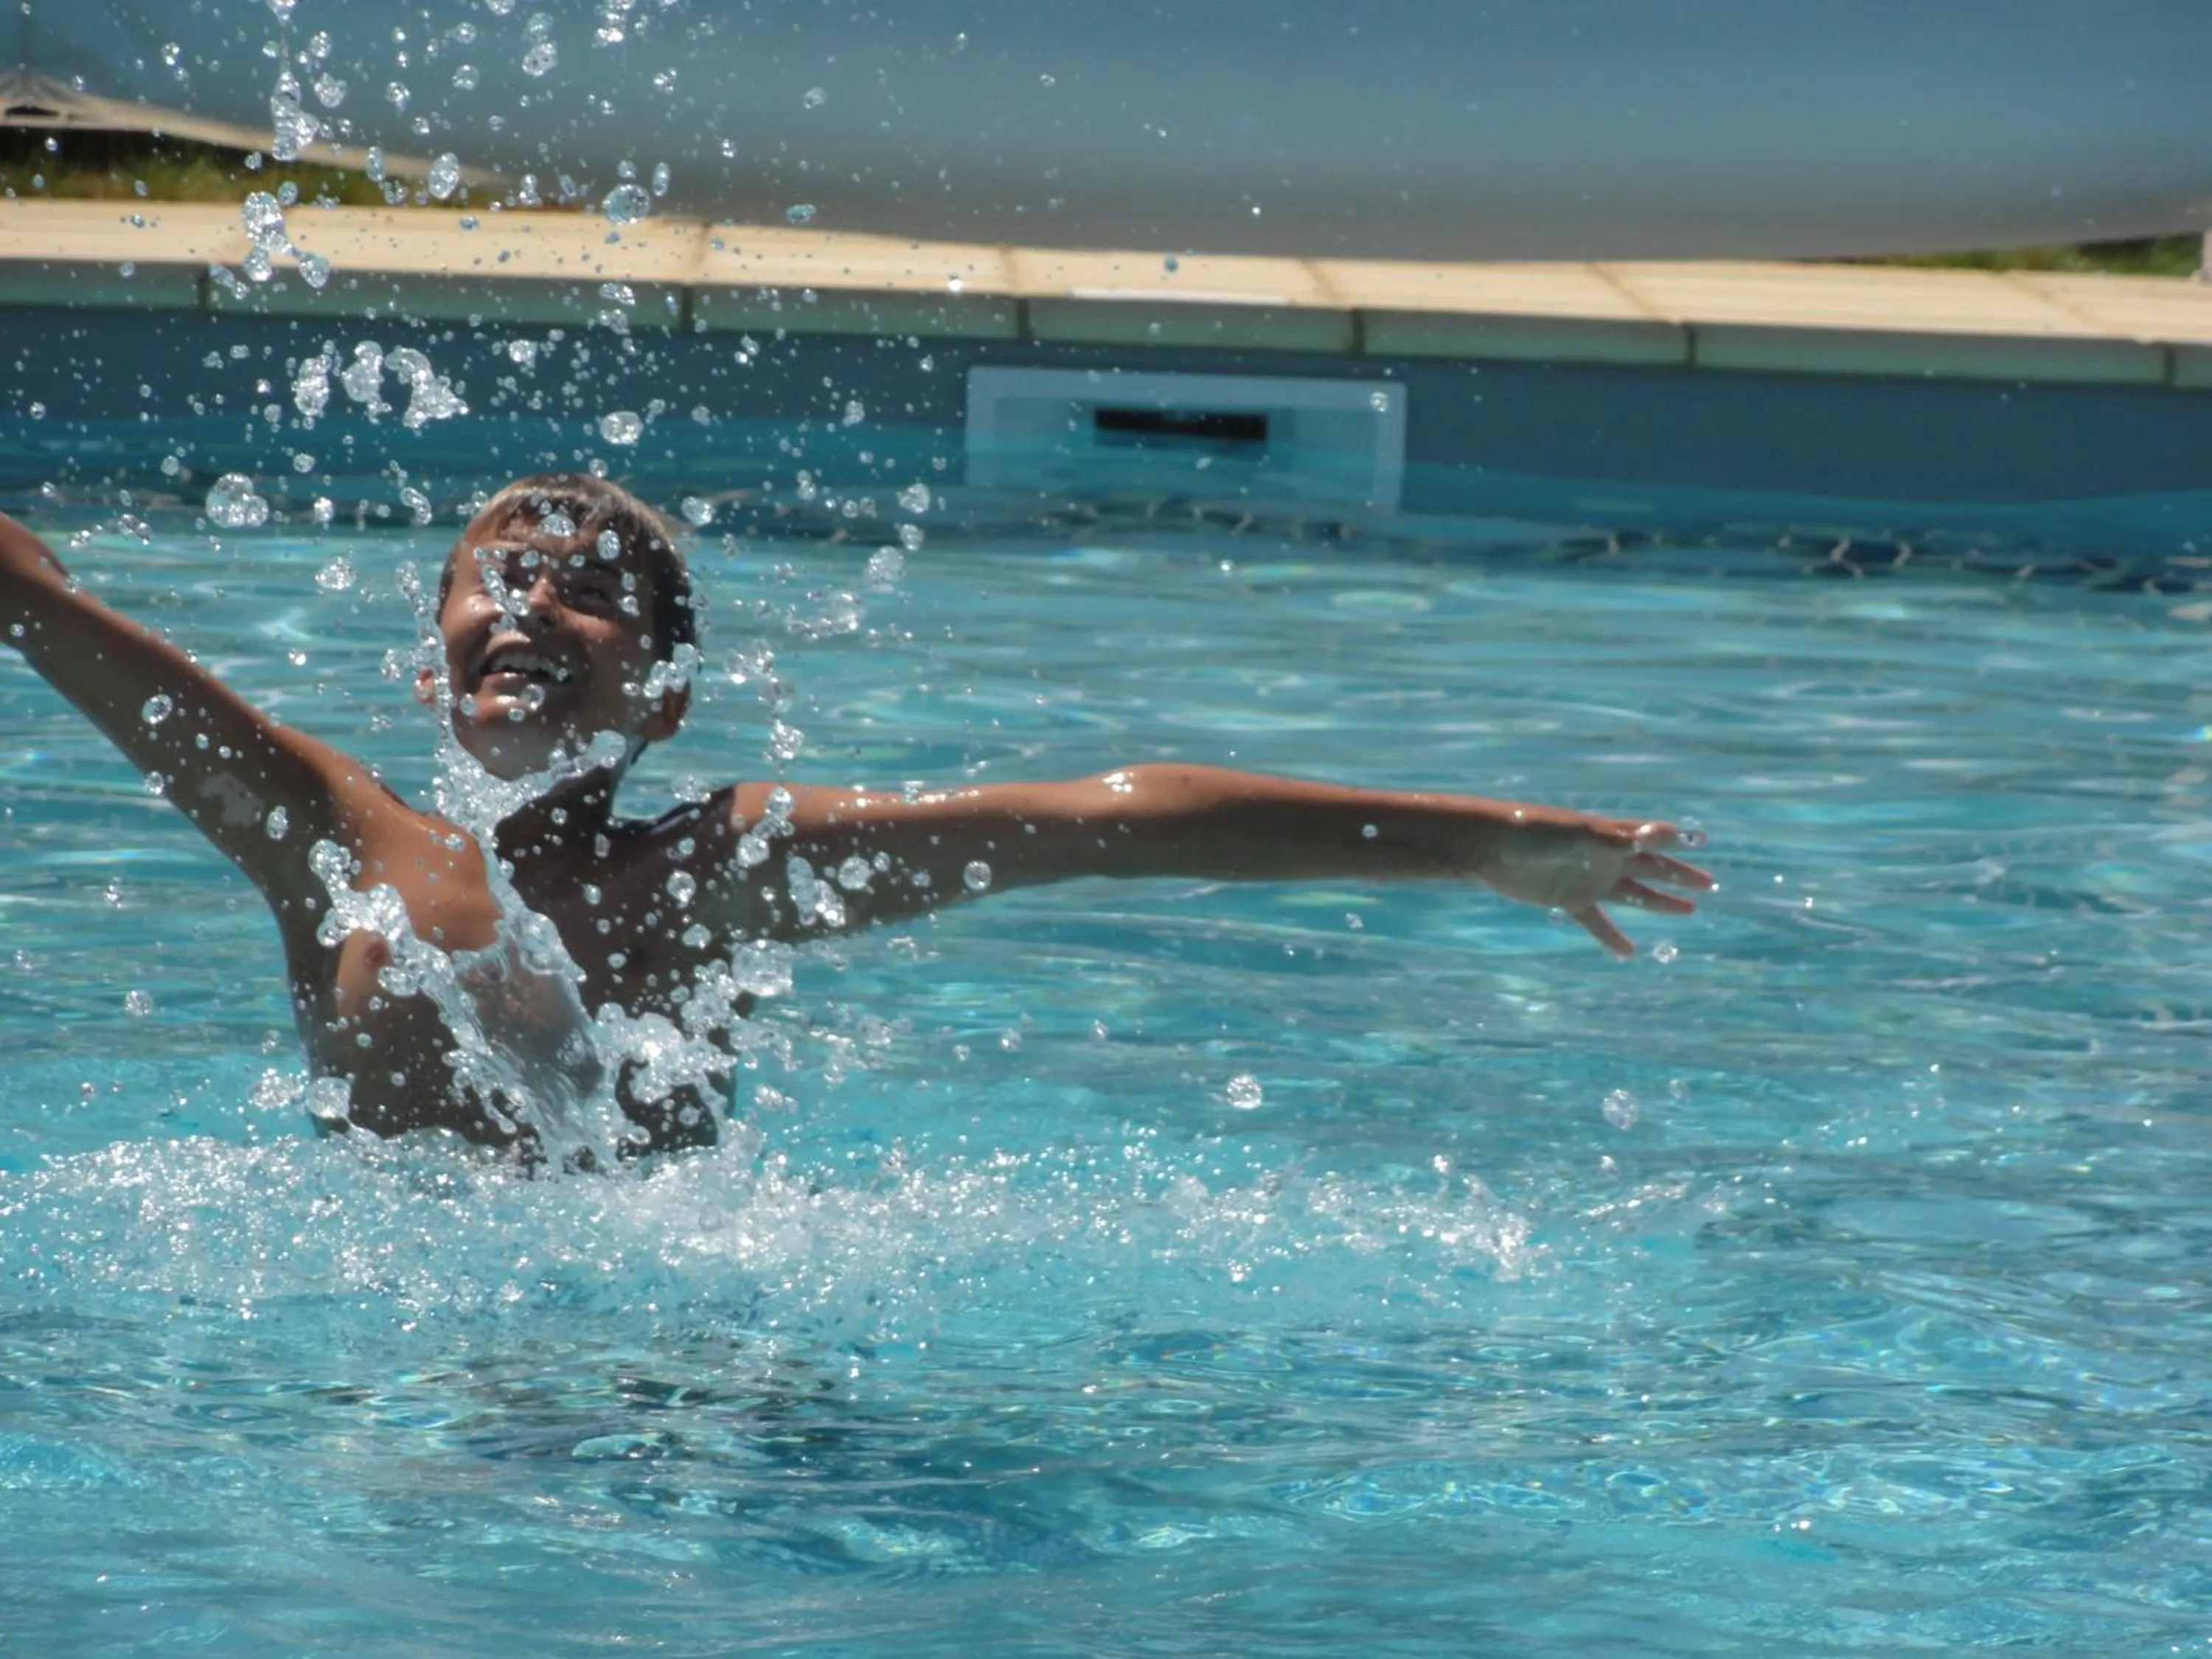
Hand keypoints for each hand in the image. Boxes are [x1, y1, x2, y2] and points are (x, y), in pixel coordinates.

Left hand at [1482, 808, 1713, 957]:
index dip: (1672, 836)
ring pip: (1634, 894)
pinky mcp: (1570, 900)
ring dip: (1660, 903)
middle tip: (1708, 883)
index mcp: (1609, 836)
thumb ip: (1610, 839)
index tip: (1700, 839)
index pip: (1650, 835)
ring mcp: (1589, 879)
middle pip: (1651, 867)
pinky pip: (1598, 922)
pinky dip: (1612, 938)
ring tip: (1688, 911)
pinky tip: (1629, 953)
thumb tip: (1647, 840)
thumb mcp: (1575, 833)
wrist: (1492, 849)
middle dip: (1679, 874)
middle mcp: (1605, 857)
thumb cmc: (1533, 832)